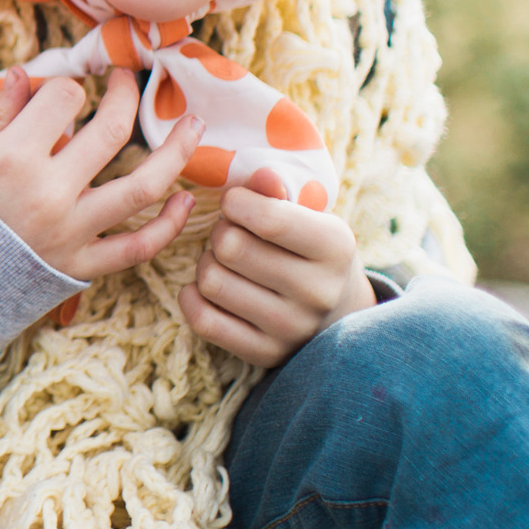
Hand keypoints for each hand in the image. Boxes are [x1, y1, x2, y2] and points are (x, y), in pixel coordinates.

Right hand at [0, 66, 202, 282]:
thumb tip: (25, 74)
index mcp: (13, 157)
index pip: (64, 99)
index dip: (67, 86)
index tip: (63, 90)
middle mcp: (49, 192)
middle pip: (111, 131)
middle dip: (125, 96)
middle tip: (127, 82)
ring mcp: (71, 231)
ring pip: (141, 187)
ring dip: (176, 152)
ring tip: (194, 125)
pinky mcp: (81, 266)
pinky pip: (137, 247)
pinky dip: (167, 225)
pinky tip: (183, 199)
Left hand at [180, 168, 375, 367]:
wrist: (336, 314)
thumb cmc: (309, 251)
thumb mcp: (306, 216)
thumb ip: (278, 193)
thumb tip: (262, 175)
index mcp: (335, 246)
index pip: (268, 218)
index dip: (235, 202)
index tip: (236, 204)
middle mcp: (319, 291)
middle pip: (229, 247)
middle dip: (220, 232)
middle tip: (231, 235)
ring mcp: (293, 328)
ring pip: (211, 281)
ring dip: (206, 264)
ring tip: (225, 263)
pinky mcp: (265, 354)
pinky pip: (203, 320)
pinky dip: (192, 297)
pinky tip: (208, 288)